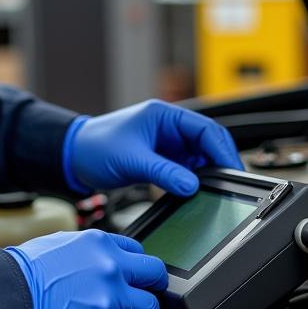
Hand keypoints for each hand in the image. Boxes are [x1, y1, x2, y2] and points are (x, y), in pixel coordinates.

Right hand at [7, 229, 166, 308]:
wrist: (7, 297)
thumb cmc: (24, 272)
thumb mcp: (59, 244)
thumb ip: (86, 252)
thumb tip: (95, 260)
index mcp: (99, 244)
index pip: (137, 250)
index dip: (138, 265)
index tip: (138, 274)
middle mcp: (110, 268)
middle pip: (155, 274)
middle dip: (156, 286)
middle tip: (152, 296)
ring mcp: (109, 300)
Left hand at [65, 99, 241, 195]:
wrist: (75, 156)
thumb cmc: (96, 145)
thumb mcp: (132, 159)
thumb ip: (163, 173)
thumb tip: (192, 186)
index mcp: (164, 115)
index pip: (205, 129)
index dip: (221, 150)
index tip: (232, 170)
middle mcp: (169, 127)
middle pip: (207, 143)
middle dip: (219, 162)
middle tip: (231, 185)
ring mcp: (167, 144)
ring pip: (199, 158)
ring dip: (207, 174)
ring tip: (215, 192)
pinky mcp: (162, 160)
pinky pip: (187, 170)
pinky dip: (194, 181)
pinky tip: (197, 194)